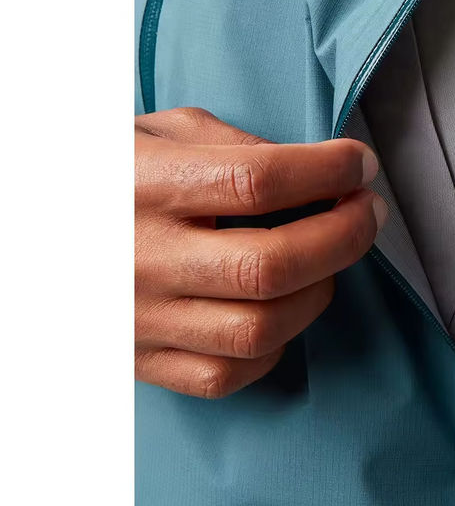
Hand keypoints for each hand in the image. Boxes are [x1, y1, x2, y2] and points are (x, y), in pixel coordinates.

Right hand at [135, 107, 385, 397]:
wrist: (35, 231)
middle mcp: (143, 257)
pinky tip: (283, 307)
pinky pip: (229, 373)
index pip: (259, 180)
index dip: (328, 171)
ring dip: (320, 291)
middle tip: (368, 210)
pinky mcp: (142, 361)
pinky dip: (275, 344)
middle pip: (272, 263)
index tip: (359, 164)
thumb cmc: (109, 173)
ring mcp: (142, 318)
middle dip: (344, 235)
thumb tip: (312, 171)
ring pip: (260, 328)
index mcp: (147, 186)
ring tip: (330, 257)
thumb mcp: (158, 131)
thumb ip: (232, 143)